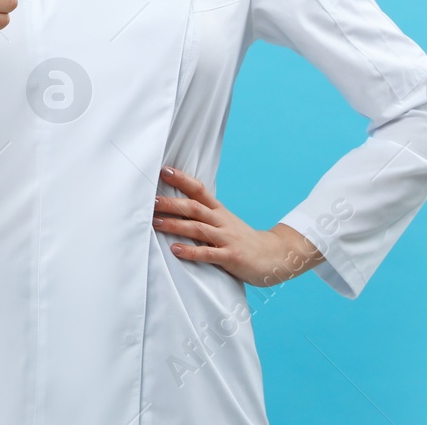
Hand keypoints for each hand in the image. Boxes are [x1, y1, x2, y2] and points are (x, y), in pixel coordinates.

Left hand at [152, 166, 324, 287]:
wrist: (275, 256)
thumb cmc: (242, 239)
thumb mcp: (224, 222)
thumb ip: (204, 215)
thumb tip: (175, 206)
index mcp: (219, 211)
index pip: (199, 190)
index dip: (182, 179)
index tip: (163, 170)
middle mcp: (221, 221)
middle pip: (194, 207)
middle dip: (171, 203)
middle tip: (151, 200)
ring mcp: (227, 238)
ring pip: (197, 228)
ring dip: (174, 225)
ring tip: (155, 222)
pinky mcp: (231, 257)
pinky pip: (208, 253)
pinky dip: (191, 251)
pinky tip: (175, 250)